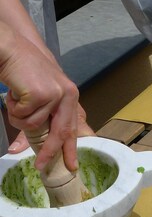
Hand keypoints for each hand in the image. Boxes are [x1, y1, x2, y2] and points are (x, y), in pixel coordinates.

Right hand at [1, 35, 79, 170]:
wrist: (13, 50)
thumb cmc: (23, 74)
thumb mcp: (37, 96)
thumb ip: (35, 120)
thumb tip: (19, 149)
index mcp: (70, 96)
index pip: (73, 127)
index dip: (71, 148)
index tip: (72, 166)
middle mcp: (68, 95)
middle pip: (61, 132)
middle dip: (50, 151)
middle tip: (41, 165)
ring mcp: (55, 94)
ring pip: (34, 125)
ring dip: (19, 116)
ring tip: (17, 100)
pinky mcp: (41, 94)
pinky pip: (23, 116)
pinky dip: (13, 108)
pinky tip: (14, 94)